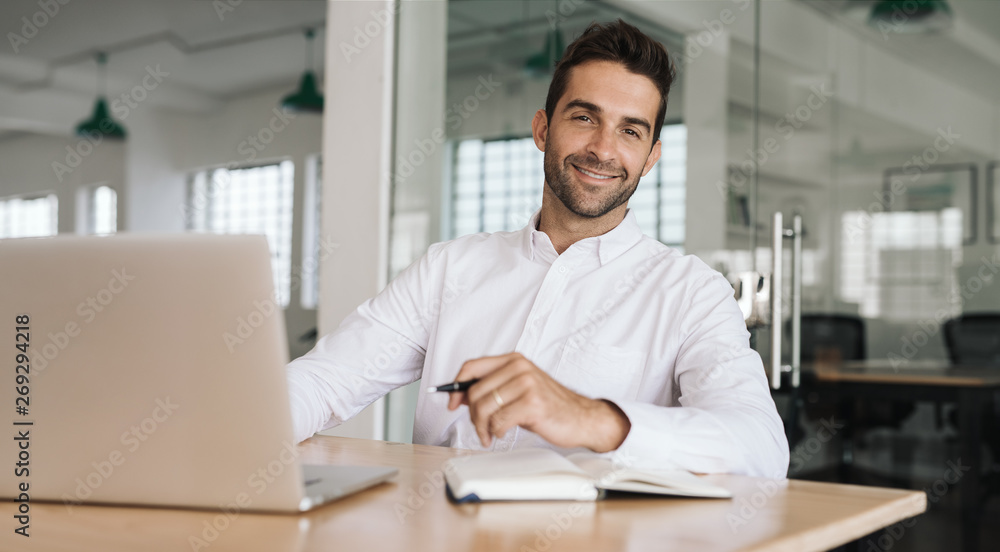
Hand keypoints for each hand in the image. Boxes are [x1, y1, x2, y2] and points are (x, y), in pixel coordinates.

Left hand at [446, 352, 630, 451]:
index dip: (456, 386)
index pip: (472, 366)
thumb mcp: (519, 390)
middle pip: (475, 391)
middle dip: (472, 415)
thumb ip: (494, 388)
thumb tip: (460, 397)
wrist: (581, 418)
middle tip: (479, 428)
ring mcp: (527, 384)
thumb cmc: (548, 405)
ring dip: (482, 427)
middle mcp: (519, 367)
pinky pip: (499, 421)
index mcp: (513, 360)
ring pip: (484, 408)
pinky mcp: (532, 403)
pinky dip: (495, 432)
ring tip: (488, 435)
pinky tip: (502, 434)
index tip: (452, 403)